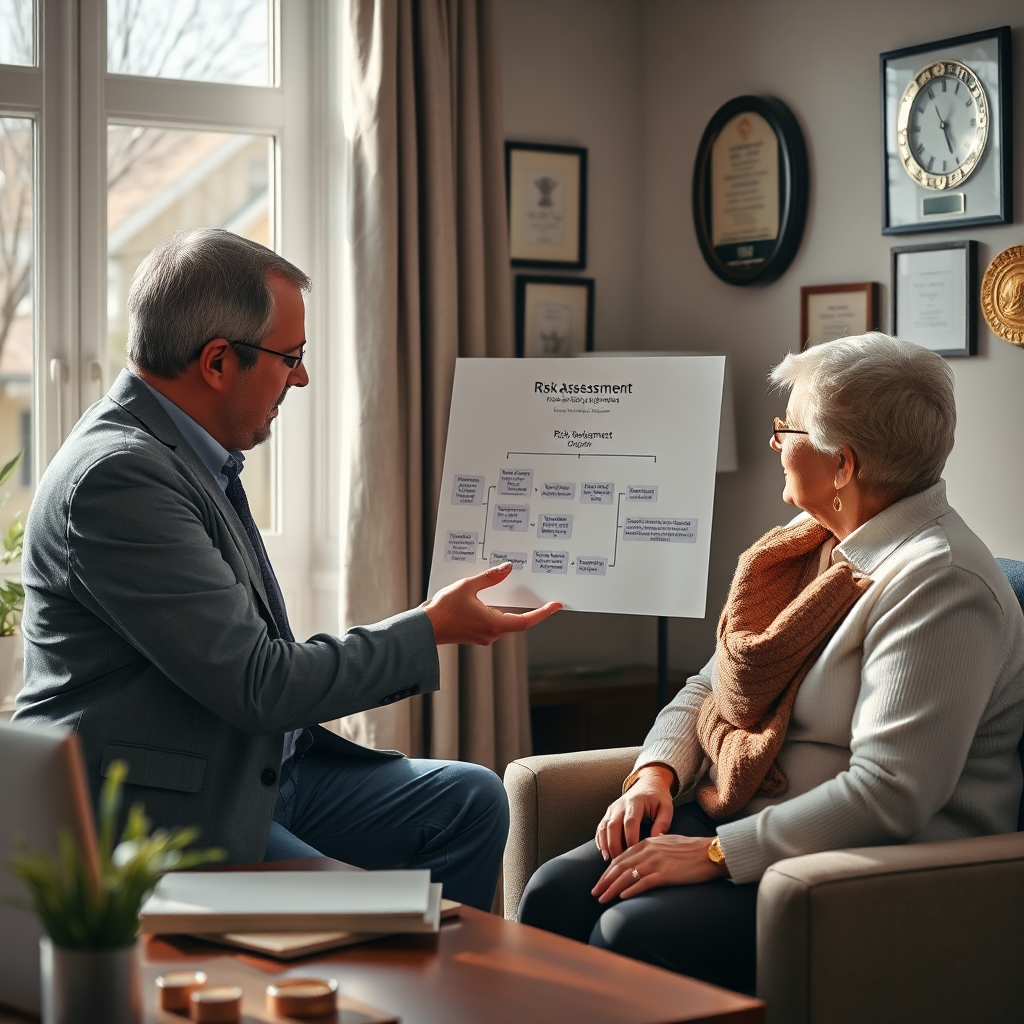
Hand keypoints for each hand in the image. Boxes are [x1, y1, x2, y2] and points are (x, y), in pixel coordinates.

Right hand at [422, 562, 560, 645]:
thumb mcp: (468, 586)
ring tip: (517, 595)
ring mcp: (484, 637)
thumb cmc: (444, 610)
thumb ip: (489, 577)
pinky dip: (499, 612)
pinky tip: (494, 601)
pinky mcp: (476, 636)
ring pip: (505, 623)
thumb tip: (507, 568)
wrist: (424, 629)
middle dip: (529, 610)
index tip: (556, 606)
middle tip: (542, 598)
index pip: (526, 621)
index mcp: (494, 624)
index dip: (543, 613)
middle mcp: (492, 634)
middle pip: (517, 622)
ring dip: (512, 610)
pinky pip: (494, 624)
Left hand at [591, 834, 725, 902]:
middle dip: (605, 881)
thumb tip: (644, 856)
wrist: (710, 852)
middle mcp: (648, 851)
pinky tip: (622, 897)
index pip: (621, 858)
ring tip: (602, 899)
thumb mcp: (667, 843)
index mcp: (647, 843)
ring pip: (627, 876)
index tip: (600, 882)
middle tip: (594, 893)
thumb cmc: (692, 849)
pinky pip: (643, 882)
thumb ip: (653, 849)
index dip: (608, 871)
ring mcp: (656, 862)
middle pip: (619, 867)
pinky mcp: (665, 874)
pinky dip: (631, 890)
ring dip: (612, 888)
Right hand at [595, 765, 674, 861]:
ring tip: (609, 860)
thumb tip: (656, 841)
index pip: (630, 822)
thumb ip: (663, 823)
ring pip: (604, 827)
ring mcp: (612, 809)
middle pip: (613, 826)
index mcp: (636, 801)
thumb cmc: (658, 797)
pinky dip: (600, 841)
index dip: (631, 838)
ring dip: (605, 844)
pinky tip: (604, 853)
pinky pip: (600, 828)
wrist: (648, 784)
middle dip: (615, 845)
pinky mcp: (608, 813)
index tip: (634, 854)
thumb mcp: (666, 807)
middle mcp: (620, 804)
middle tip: (620, 861)